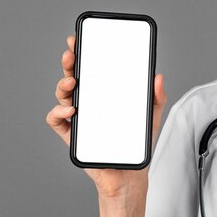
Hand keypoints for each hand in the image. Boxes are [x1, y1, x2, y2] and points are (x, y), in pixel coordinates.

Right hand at [45, 32, 167, 198]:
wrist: (130, 176)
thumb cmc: (135, 145)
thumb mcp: (150, 118)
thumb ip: (156, 98)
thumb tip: (158, 77)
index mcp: (104, 96)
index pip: (91, 71)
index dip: (82, 55)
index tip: (78, 40)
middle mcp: (89, 105)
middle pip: (73, 79)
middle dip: (69, 63)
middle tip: (71, 54)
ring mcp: (79, 120)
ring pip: (63, 97)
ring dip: (63, 86)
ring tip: (72, 81)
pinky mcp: (72, 137)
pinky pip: (57, 122)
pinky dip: (58, 113)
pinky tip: (70, 111)